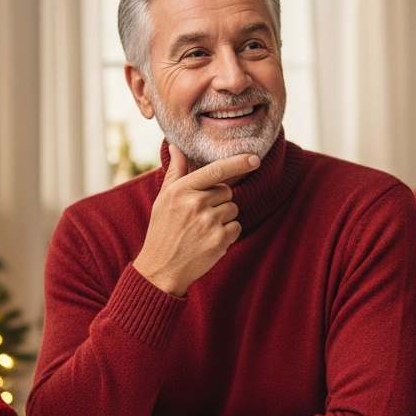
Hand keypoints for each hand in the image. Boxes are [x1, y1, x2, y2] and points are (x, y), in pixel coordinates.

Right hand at [134, 144, 259, 295]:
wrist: (161, 268)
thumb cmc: (163, 230)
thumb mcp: (164, 199)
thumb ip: (175, 172)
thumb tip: (176, 147)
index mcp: (181, 190)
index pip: (216, 171)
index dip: (238, 163)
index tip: (254, 158)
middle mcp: (195, 204)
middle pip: (227, 191)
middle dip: (219, 201)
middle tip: (200, 215)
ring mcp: (208, 223)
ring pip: (233, 209)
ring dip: (224, 218)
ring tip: (203, 229)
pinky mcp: (218, 240)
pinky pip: (236, 227)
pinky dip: (228, 234)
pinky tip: (209, 240)